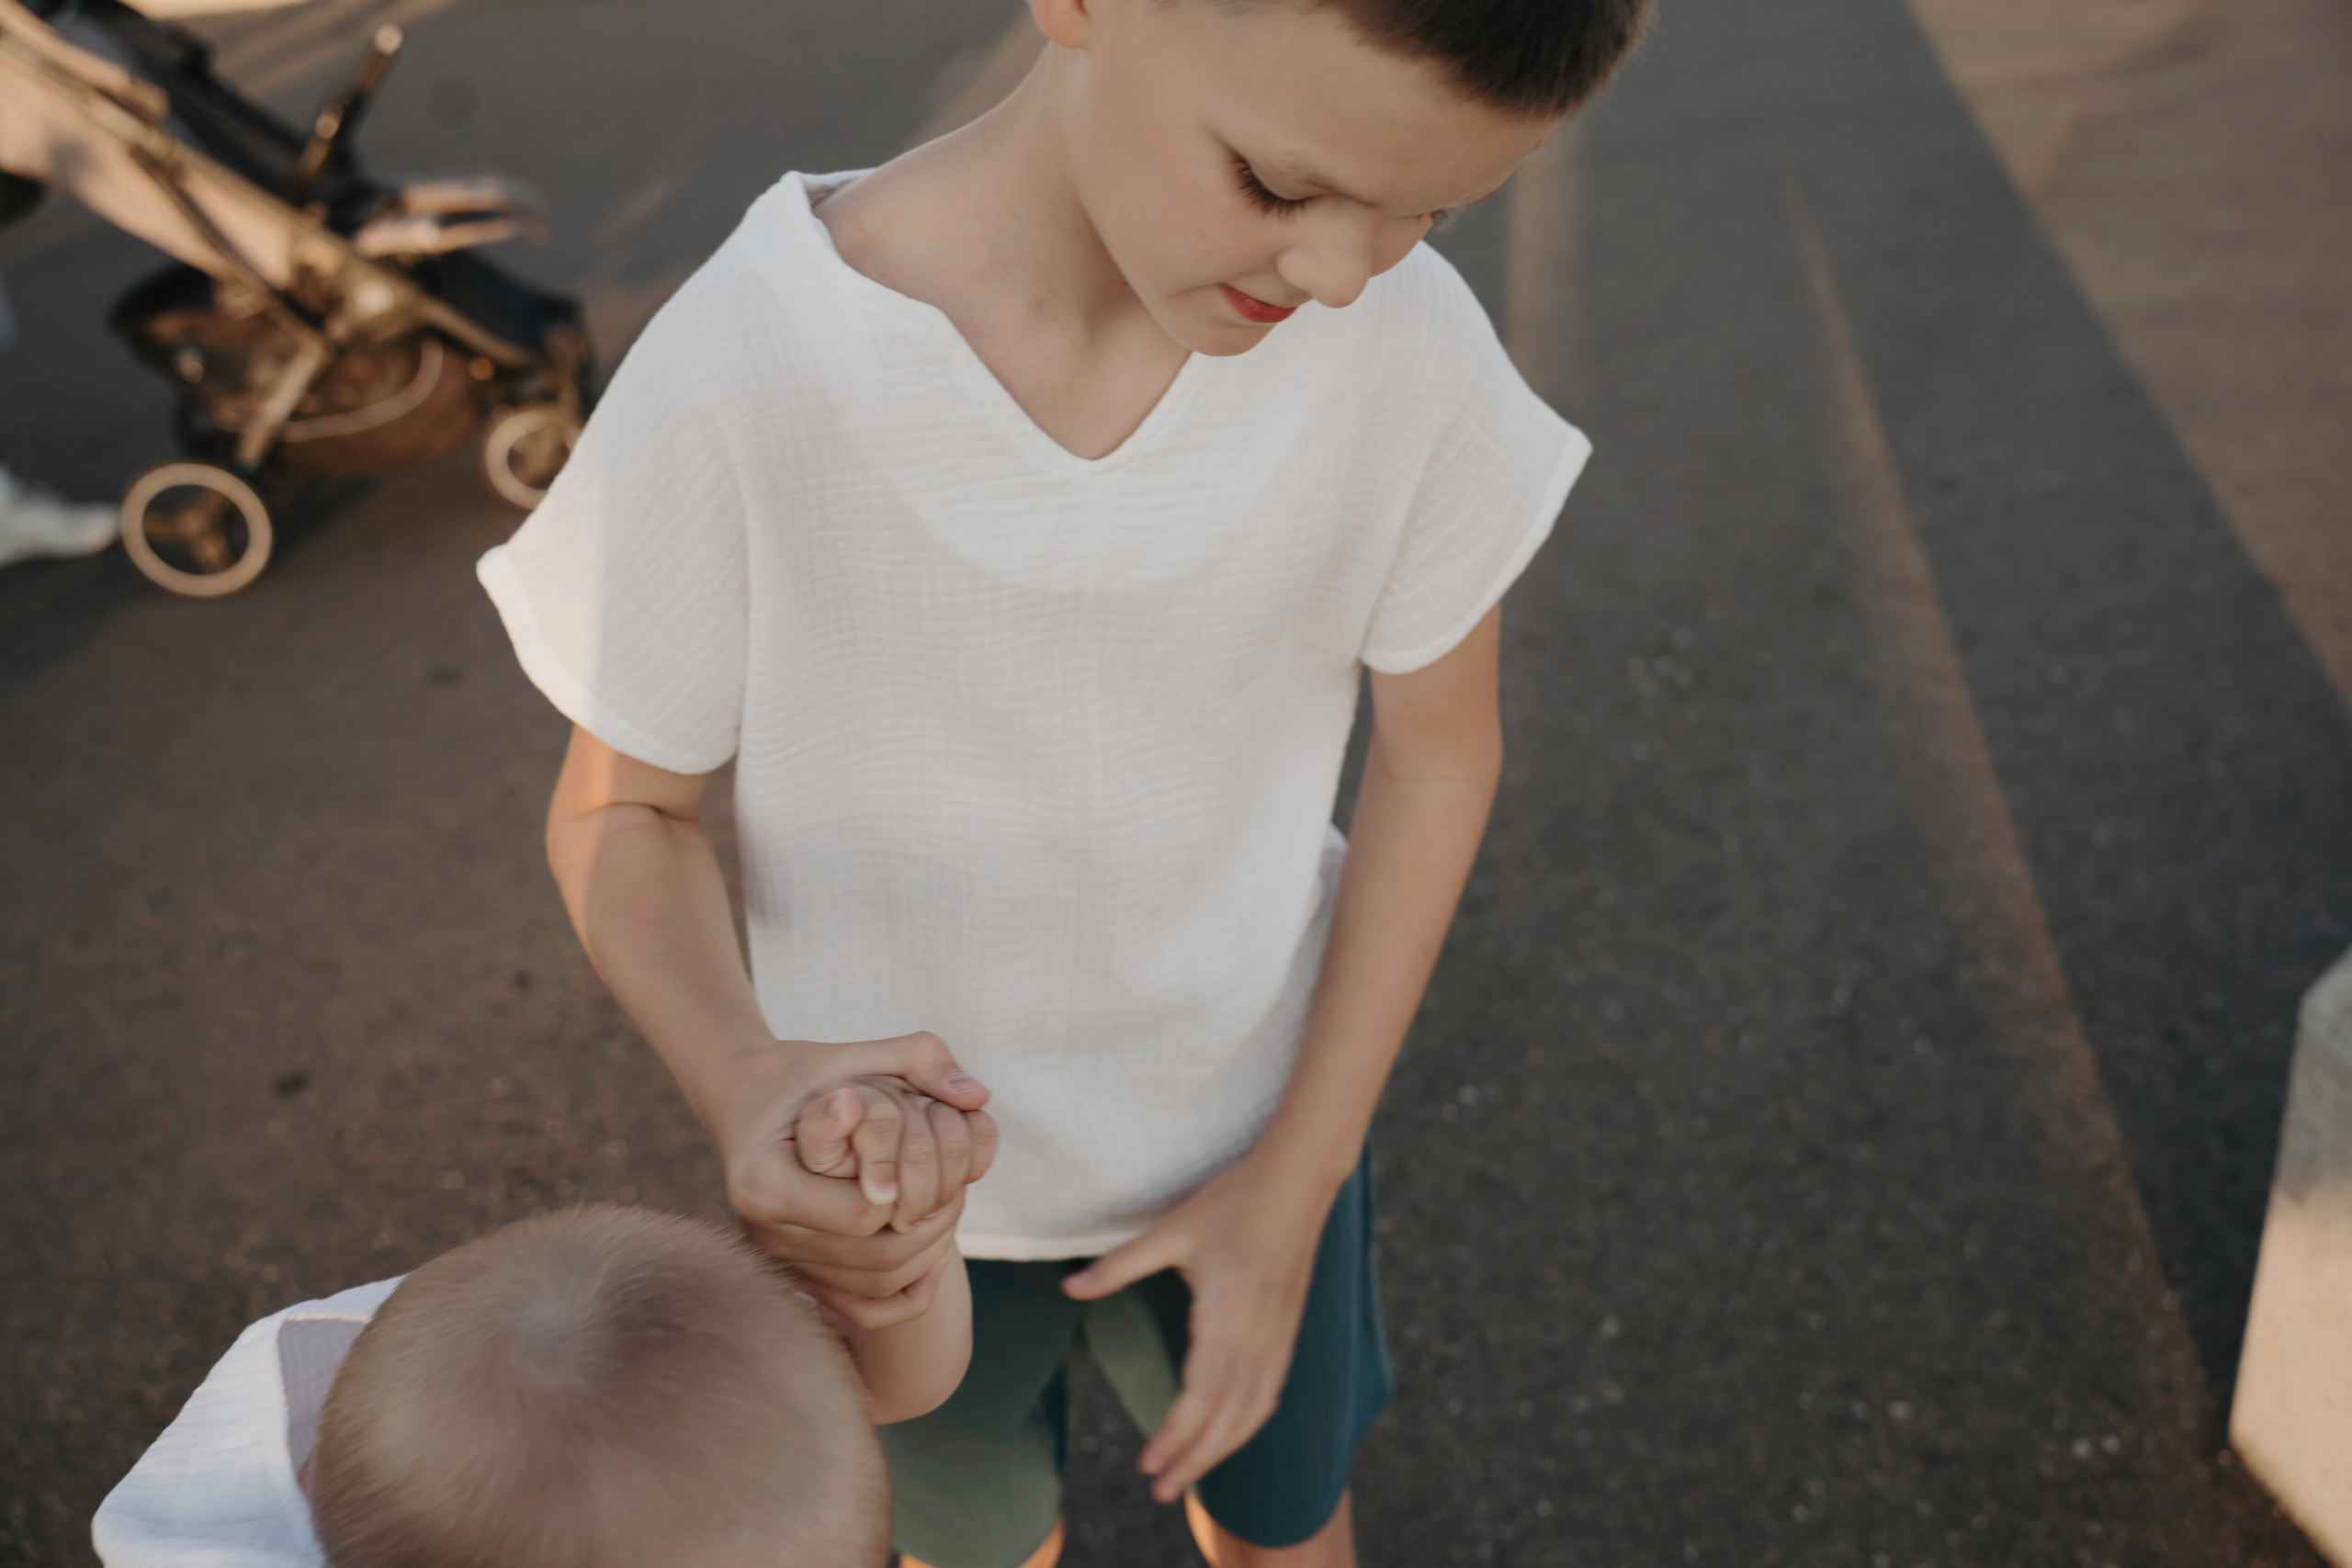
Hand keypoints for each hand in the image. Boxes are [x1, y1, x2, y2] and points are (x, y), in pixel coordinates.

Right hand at [716, 1031, 996, 1327]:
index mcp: (767, 1182)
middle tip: (956, 1189)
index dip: (910, 1193)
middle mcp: (764, 1233)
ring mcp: (778, 1260)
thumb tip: (976, 1095)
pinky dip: (906, 1294)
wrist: (750, 1097)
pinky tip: (932, 1260)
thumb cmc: (809, 1073)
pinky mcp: (796, 1274)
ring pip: (876, 1286)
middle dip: (931, 1226)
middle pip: (876, 1258)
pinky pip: (860, 1310)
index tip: (923, 1162)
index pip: (863, 1215)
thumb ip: (920, 1056)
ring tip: (947, 1211)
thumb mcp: (860, 1051)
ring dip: (927, 1254)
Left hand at [1062, 1157, 1333, 1501]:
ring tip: (1190, 1474)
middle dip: (1193, 1460)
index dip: (1174, 1437)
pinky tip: (1232, 1433)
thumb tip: (1069, 1289)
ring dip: (1221, 1449)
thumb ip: (1119, 1266)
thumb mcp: (1170, 1230)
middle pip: (1225, 1419)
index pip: (1198, 1398)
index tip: (1147, 1464)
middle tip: (1160, 1489)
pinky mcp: (1287, 1330)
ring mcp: (1276, 1336)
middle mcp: (1255, 1337)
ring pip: (1251, 1412)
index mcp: (1225, 1318)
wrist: (1297, 1182)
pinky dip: (1248, 1423)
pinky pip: (1269, 1392)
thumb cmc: (1232, 1202)